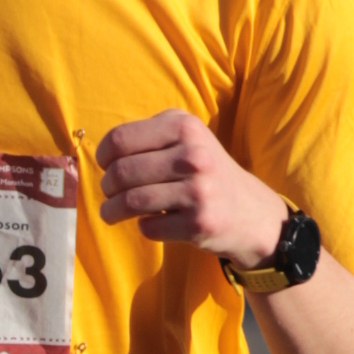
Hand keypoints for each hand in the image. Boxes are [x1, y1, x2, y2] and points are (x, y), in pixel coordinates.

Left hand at [95, 112, 284, 267]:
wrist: (251, 212)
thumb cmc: (206, 171)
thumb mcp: (187, 138)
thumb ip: (149, 136)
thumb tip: (104, 157)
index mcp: (184, 127)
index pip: (120, 140)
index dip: (103, 156)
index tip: (105, 166)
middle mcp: (193, 155)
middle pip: (121, 172)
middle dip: (107, 186)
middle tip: (110, 193)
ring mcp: (198, 190)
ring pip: (131, 202)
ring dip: (112, 211)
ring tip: (111, 213)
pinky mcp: (199, 223)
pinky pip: (149, 227)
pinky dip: (142, 226)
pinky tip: (151, 221)